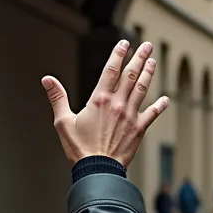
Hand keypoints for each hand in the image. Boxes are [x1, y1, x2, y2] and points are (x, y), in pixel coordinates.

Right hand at [41, 40, 168, 166]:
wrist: (98, 169)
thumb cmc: (79, 148)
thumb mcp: (63, 122)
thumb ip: (58, 98)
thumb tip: (47, 80)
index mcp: (99, 100)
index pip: (111, 70)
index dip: (118, 54)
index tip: (124, 43)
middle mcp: (117, 104)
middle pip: (131, 75)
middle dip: (139, 58)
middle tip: (147, 46)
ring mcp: (130, 115)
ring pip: (142, 89)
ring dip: (149, 73)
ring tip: (153, 62)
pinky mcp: (138, 129)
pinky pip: (152, 114)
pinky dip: (159, 106)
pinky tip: (165, 99)